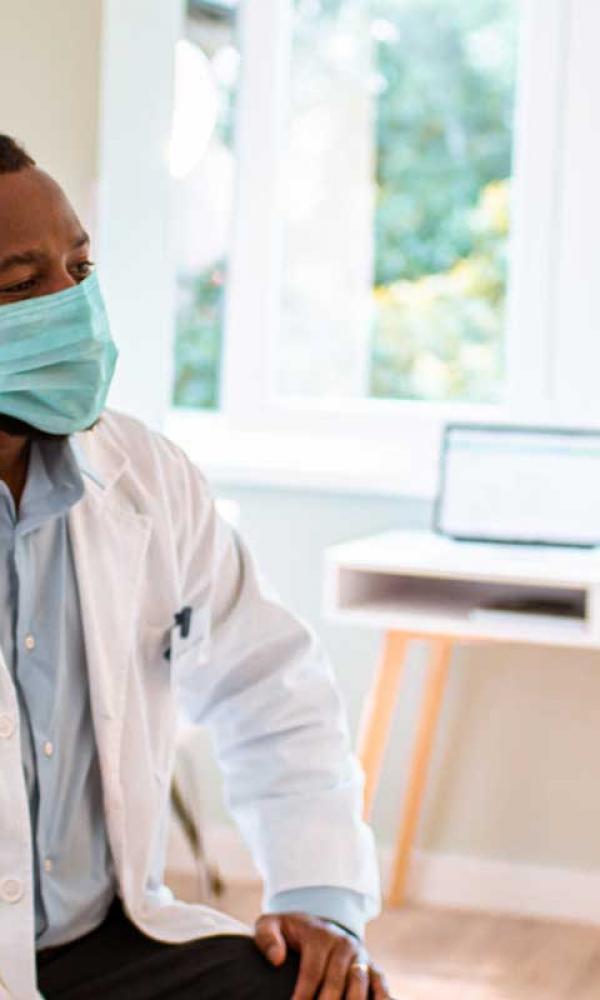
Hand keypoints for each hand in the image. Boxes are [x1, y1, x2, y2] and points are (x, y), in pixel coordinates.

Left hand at [254, 911, 389, 998]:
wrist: (317, 925)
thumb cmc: (290, 932)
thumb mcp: (271, 925)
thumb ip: (267, 937)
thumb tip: (276, 959)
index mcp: (320, 935)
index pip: (312, 971)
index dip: (303, 995)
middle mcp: (344, 944)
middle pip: (336, 982)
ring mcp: (360, 956)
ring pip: (359, 984)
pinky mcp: (373, 969)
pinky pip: (381, 985)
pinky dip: (382, 999)